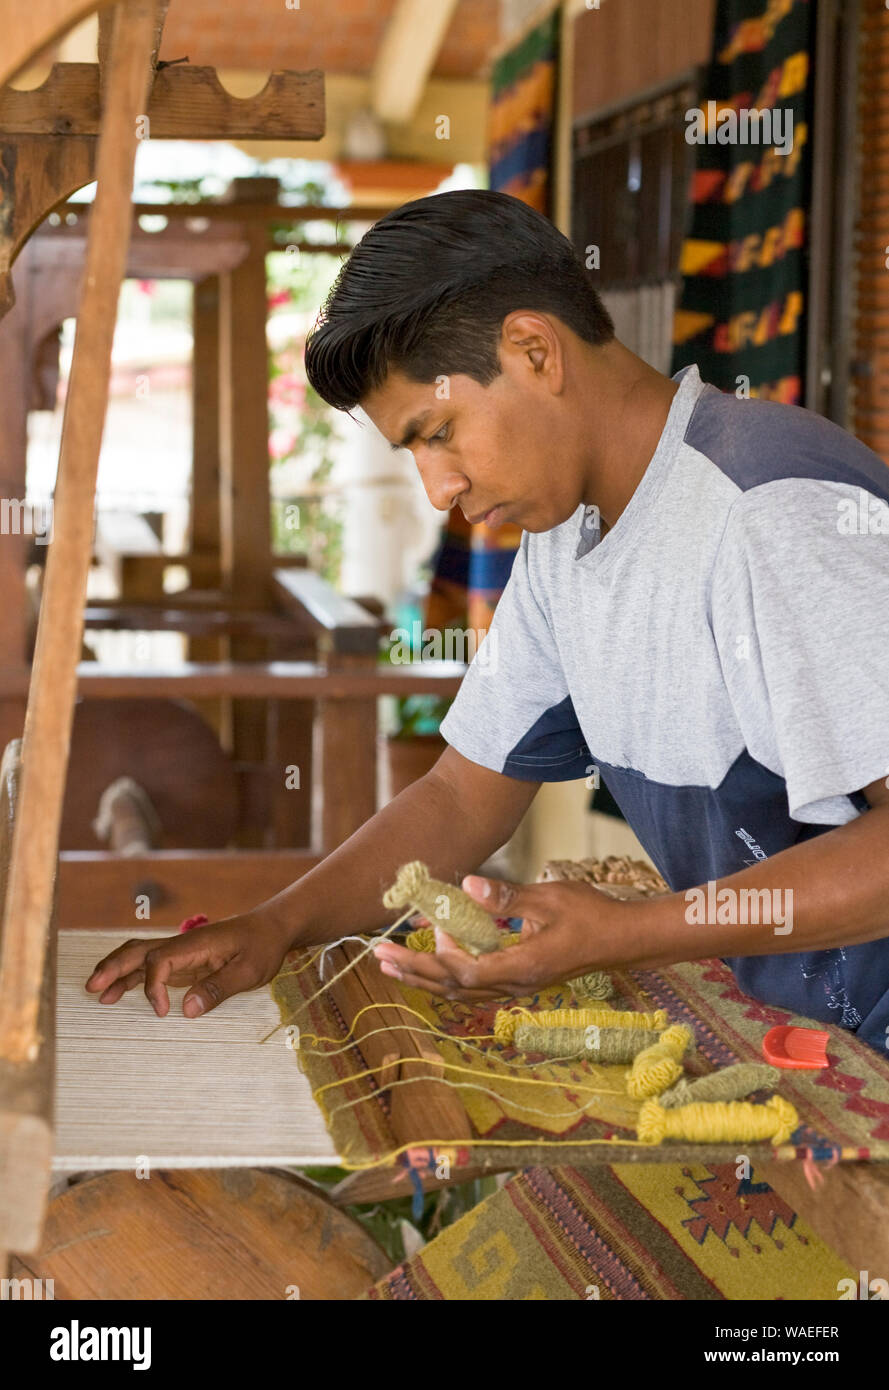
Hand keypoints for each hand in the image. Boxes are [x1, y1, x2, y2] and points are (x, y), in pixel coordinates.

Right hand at [85, 912, 293, 1018]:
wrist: (270, 929)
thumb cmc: (262, 947)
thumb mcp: (249, 970)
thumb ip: (218, 989)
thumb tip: (186, 1011)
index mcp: (195, 944)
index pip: (159, 961)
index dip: (152, 987)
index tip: (160, 1012)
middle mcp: (182, 945)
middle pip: (139, 951)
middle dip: (114, 967)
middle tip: (92, 987)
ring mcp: (181, 953)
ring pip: (140, 958)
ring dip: (118, 972)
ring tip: (97, 993)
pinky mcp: (183, 962)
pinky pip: (152, 968)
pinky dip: (133, 979)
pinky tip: (120, 992)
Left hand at [372, 874, 639, 1002]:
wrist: (623, 940)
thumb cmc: (590, 916)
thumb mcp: (548, 898)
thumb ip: (505, 896)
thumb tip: (465, 883)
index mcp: (520, 967)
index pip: (461, 973)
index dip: (429, 960)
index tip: (405, 941)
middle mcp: (515, 984)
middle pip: (453, 986)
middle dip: (414, 972)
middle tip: (379, 956)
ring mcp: (518, 985)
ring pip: (462, 989)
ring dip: (426, 976)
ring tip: (395, 965)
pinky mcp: (520, 979)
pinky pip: (476, 983)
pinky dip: (450, 973)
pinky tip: (436, 961)